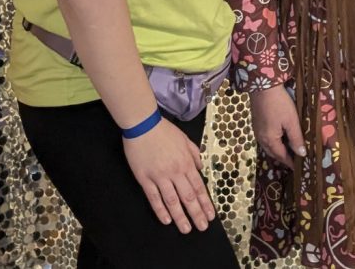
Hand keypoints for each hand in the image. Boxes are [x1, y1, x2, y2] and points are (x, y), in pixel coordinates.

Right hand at [122, 117, 215, 232]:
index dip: (205, 203)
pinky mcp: (145, 179)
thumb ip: (194, 154)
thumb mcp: (185, 140)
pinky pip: (154, 198)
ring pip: (172, 201)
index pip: (199, 187)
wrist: (144, 125)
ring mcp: (160, 176)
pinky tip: (167, 220)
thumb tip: (201, 168)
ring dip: (180, 216)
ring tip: (186, 229)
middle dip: (196, 213)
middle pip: (188, 197)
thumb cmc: (165, 131)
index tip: (211, 215)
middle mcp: (176, 172)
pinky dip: (160, 210)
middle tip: (202, 227)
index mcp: (187, 163)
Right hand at [251, 85, 306, 168]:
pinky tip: (279, 137)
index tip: (298, 167)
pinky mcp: (256, 123)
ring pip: (268, 146)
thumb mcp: (291, 121)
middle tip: (294, 160)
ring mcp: (257, 130)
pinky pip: (265, 138)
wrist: (262, 86)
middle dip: (283, 157)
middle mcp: (261, 138)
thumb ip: (296, 138)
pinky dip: (273, 142)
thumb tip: (301, 154)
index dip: (290, 162)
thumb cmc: (279, 104)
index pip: (281, 156)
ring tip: (289, 150)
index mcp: (270, 140)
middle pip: (273, 152)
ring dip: (278, 150)